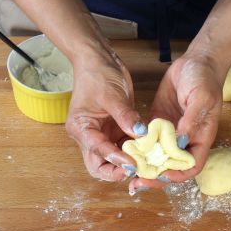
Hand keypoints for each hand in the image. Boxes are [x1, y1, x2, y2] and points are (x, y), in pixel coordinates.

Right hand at [65, 51, 145, 180]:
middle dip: (116, 172)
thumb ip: (125, 116)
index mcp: (81, 127)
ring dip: (127, 164)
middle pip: (98, 166)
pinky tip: (149, 151)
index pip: (97, 150)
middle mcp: (88, 135)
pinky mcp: (114, 130)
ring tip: (146, 163)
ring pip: (111, 161)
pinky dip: (135, 152)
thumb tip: (140, 133)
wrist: (98, 59)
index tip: (133, 163)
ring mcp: (102, 134)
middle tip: (138, 169)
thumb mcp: (112, 94)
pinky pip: (124, 148)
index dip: (115, 159)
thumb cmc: (98, 73)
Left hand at [129, 53, 224, 192]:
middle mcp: (185, 140)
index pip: (191, 166)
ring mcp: (171, 132)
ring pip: (158, 156)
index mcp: (200, 138)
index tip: (161, 175)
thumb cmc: (204, 80)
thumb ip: (191, 122)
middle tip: (137, 181)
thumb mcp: (201, 99)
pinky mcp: (159, 122)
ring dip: (145, 165)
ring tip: (128, 171)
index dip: (177, 175)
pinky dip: (139, 148)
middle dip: (155, 176)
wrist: (195, 61)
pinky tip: (126, 151)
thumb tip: (179, 144)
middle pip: (171, 166)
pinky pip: (148, 140)